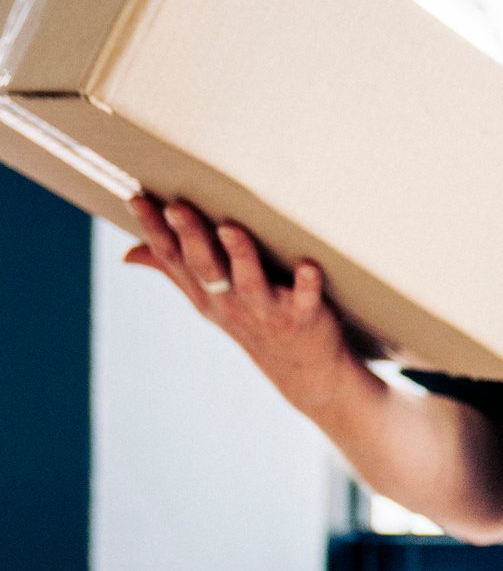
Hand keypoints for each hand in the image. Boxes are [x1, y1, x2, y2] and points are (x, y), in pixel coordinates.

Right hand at [124, 197, 363, 420]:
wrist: (304, 373)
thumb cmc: (254, 322)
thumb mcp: (209, 301)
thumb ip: (173, 272)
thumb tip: (126, 254)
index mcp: (205, 293)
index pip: (172, 258)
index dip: (153, 229)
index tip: (136, 198)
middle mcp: (230, 301)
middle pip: (205, 267)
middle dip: (191, 237)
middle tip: (177, 207)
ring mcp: (267, 310)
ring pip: (250, 281)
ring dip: (241, 254)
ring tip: (230, 228)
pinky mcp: (304, 315)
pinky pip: (306, 298)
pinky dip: (308, 283)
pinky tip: (309, 265)